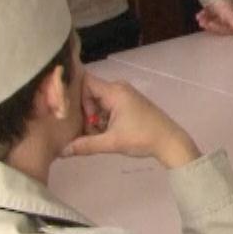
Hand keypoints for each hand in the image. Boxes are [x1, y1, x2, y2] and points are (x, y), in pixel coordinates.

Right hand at [63, 74, 200, 168]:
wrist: (170, 141)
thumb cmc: (142, 138)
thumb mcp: (112, 142)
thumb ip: (85, 145)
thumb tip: (62, 151)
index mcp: (115, 91)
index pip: (85, 82)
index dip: (76, 97)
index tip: (76, 116)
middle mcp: (118, 89)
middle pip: (89, 94)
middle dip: (85, 114)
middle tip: (87, 131)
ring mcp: (124, 96)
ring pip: (98, 103)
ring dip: (94, 120)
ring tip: (97, 135)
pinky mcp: (128, 104)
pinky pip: (107, 107)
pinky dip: (103, 120)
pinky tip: (105, 134)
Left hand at [195, 0, 232, 40]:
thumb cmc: (225, 5)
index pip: (231, 32)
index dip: (220, 29)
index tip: (211, 24)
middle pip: (222, 29)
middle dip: (211, 25)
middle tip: (203, 22)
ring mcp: (226, 16)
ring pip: (216, 24)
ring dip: (206, 22)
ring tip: (200, 18)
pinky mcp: (219, 13)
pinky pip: (212, 19)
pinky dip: (205, 17)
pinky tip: (199, 15)